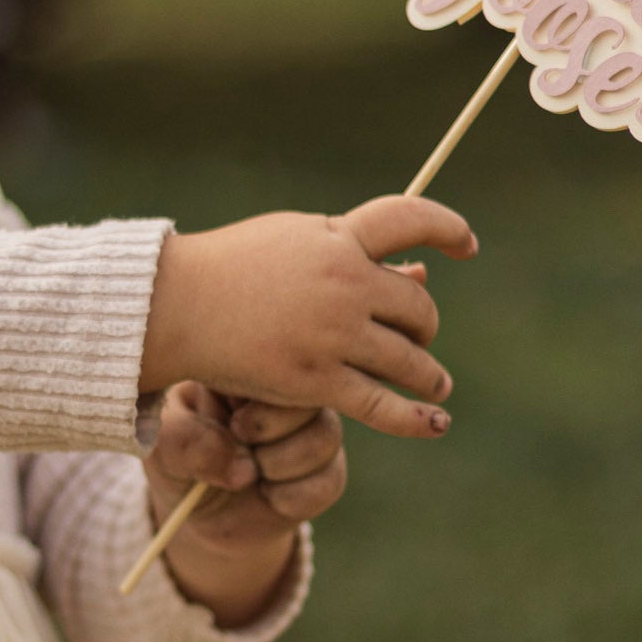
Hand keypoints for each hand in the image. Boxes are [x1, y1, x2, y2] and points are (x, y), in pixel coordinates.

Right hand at [138, 195, 474, 438]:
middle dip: (422, 325)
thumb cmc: (231, 268)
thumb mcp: (292, 241)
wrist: (174, 304)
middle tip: (415, 337)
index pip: (411, 219)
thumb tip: (417, 274)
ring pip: (409, 359)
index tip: (466, 246)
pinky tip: (437, 422)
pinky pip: (381, 404)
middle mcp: (343, 281)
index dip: (448, 229)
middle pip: (417, 307)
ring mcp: (332, 333)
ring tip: (433, 382)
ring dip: (427, 373)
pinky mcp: (316, 380)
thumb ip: (350, 250)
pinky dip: (416, 417)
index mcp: (337, 237)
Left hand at [143, 385, 351, 543]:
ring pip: (324, 437)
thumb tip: (239, 466)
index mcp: (252, 367)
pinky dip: (289, 496)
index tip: (229, 415)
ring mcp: (316, 432)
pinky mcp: (329, 475)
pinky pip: (328, 481)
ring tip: (247, 469)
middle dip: (267, 426)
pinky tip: (267, 495)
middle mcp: (292, 393)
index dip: (257, 387)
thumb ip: (184, 441)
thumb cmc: (180, 459)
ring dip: (277, 463)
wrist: (201, 515)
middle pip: (312, 390)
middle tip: (237, 436)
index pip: (277, 353)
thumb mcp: (161, 446)